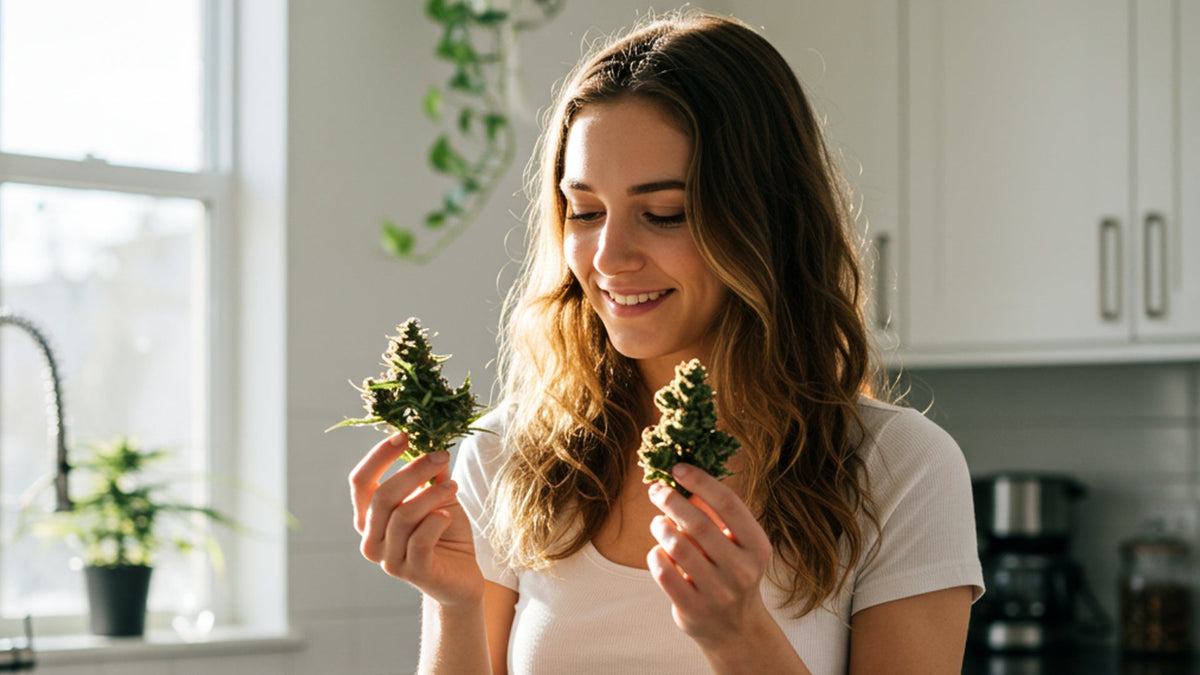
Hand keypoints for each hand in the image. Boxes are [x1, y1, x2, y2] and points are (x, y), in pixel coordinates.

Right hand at [349, 433, 483, 606]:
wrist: (462, 577)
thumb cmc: (445, 533)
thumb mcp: (438, 497)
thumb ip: (430, 475)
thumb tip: (431, 442)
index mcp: (369, 518)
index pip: (360, 481)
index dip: (378, 456)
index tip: (405, 435)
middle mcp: (371, 539)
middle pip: (381, 496)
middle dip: (413, 470)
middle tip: (441, 456)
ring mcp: (389, 559)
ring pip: (402, 516)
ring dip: (431, 495)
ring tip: (453, 486)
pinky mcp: (412, 573)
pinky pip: (420, 540)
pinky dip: (436, 521)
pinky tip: (447, 516)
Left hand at [646, 463, 774, 646]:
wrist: (735, 629)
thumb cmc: (730, 573)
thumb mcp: (734, 544)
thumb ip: (714, 514)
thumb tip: (684, 478)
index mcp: (757, 546)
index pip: (728, 504)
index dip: (701, 481)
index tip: (678, 468)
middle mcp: (742, 570)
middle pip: (699, 523)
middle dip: (672, 500)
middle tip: (656, 490)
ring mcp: (719, 593)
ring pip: (678, 547)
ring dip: (661, 528)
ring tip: (657, 523)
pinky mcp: (694, 610)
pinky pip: (664, 573)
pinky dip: (656, 555)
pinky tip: (658, 551)